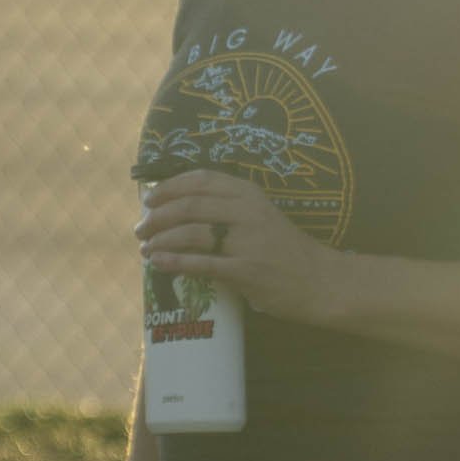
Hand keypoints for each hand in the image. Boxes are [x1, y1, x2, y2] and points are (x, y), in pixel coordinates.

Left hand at [132, 170, 342, 327]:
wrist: (319, 281)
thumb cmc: (283, 249)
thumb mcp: (259, 215)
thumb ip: (227, 209)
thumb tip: (176, 211)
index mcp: (249, 193)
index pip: (201, 179)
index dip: (169, 186)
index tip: (149, 198)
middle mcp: (248, 211)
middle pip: (190, 206)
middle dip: (157, 217)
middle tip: (140, 229)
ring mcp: (248, 241)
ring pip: (192, 233)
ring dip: (161, 240)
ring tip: (145, 249)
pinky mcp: (247, 270)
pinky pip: (203, 264)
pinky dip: (175, 262)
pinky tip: (158, 263)